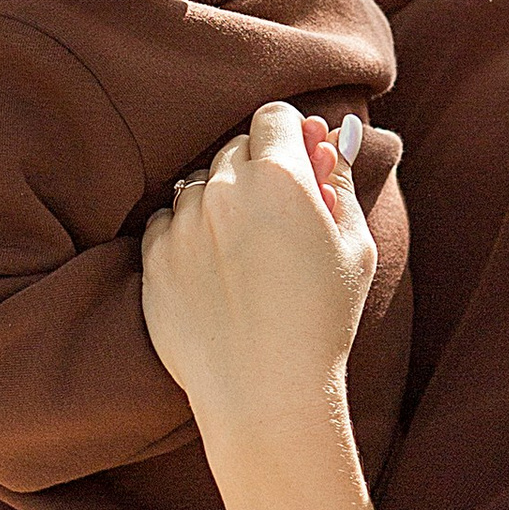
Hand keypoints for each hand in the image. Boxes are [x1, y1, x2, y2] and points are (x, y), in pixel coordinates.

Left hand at [141, 99, 376, 454]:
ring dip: (217, 202)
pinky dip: (186, 235)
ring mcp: (183, 223)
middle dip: (256, 170)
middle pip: (235, 147)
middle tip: (277, 217)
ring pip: (197, 185)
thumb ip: (339, 182)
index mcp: (280, 176)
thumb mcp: (355, 247)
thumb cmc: (322, 320)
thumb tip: (325, 138)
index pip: (273, 117)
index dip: (288, 137)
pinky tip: (213, 273)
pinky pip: (166, 222)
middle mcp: (224, 188)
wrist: (266, 392)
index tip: (296, 162)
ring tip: (243, 253)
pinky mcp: (153, 258)